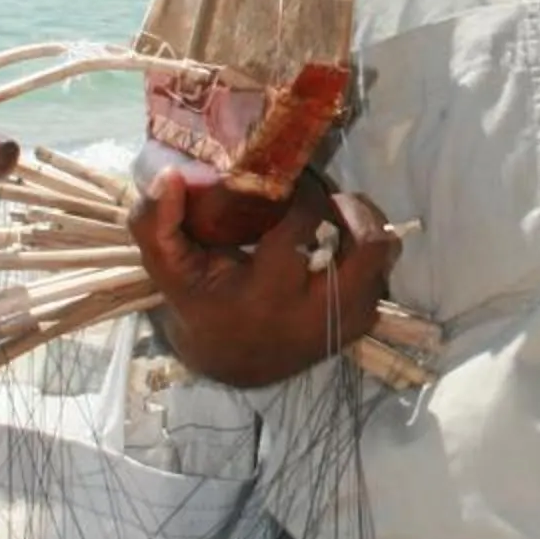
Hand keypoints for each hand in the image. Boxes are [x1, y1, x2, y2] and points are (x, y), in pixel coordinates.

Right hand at [129, 165, 401, 389]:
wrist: (231, 361)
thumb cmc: (201, 303)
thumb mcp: (169, 269)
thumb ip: (155, 224)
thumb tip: (169, 176)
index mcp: (269, 292)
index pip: (303, 223)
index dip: (302, 191)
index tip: (287, 179)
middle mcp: (316, 311)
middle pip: (368, 246)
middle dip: (354, 208)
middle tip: (327, 195)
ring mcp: (344, 321)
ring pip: (383, 258)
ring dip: (365, 227)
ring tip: (336, 214)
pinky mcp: (360, 325)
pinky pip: (382, 276)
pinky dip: (367, 253)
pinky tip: (338, 244)